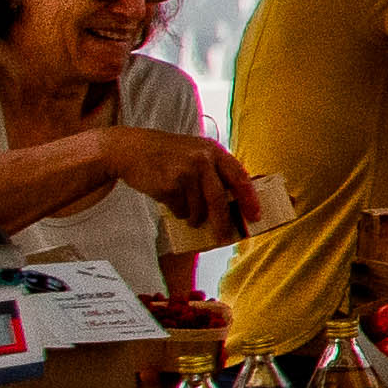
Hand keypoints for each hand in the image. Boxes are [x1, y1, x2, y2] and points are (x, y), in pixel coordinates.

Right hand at [105, 129, 257, 224]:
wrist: (131, 149)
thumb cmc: (168, 154)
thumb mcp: (196, 152)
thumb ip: (215, 171)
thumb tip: (235, 204)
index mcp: (214, 151)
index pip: (239, 177)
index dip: (249, 199)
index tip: (255, 216)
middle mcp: (202, 160)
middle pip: (219, 200)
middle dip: (222, 223)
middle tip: (224, 238)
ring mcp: (185, 172)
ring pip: (198, 209)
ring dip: (194, 217)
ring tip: (188, 212)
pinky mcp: (168, 185)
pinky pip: (180, 210)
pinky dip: (178, 212)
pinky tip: (171, 200)